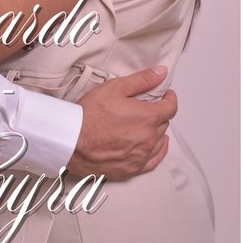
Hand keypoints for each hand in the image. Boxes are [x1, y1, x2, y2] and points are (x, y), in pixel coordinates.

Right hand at [67, 66, 176, 181]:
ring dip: (157, 132)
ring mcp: (141, 156)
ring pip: (160, 142)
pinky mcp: (132, 169)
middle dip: (158, 114)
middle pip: (164, 124)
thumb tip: (160, 73)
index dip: (169, 99)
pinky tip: (156, 147)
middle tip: (148, 108)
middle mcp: (149, 139)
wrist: (71, 141)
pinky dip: (157, 152)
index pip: (170, 108)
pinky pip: (153, 161)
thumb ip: (142, 80)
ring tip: (148, 125)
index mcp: (148, 118)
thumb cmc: (90, 115)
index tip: (166, 95)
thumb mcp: (115, 88)